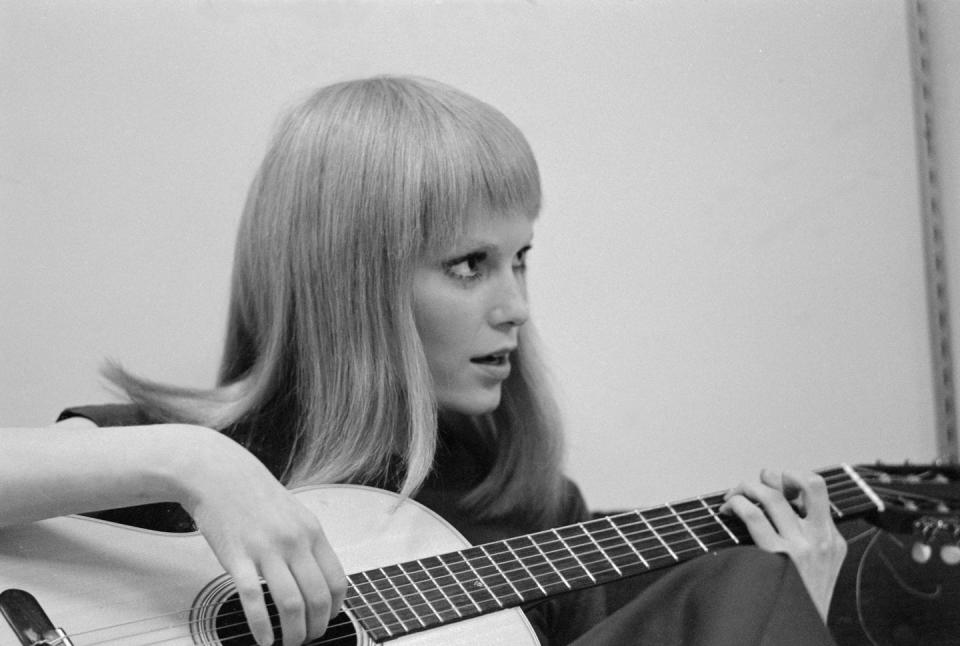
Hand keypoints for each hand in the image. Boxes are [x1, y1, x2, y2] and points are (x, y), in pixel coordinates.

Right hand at [171, 427, 346, 645]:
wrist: (219, 475)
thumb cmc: (256, 496)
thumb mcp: (296, 515)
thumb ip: (309, 544)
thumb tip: (322, 580)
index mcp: (313, 532)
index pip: (337, 581)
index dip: (335, 609)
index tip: (328, 621)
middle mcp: (294, 541)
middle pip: (317, 597)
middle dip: (317, 627)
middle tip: (309, 639)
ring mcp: (266, 549)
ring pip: (290, 603)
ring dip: (293, 632)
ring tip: (289, 643)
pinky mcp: (237, 557)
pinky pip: (254, 599)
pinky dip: (261, 626)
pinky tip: (263, 639)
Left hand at [720, 469, 846, 620]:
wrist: (801, 632)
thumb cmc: (801, 601)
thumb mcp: (821, 567)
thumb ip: (808, 538)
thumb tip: (776, 506)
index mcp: (833, 540)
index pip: (817, 489)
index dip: (791, 478)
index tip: (774, 486)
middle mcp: (820, 539)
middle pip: (806, 482)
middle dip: (775, 475)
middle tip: (754, 485)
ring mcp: (800, 547)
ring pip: (771, 495)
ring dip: (745, 487)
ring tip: (732, 497)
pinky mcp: (776, 557)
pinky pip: (753, 514)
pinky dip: (736, 504)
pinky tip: (728, 510)